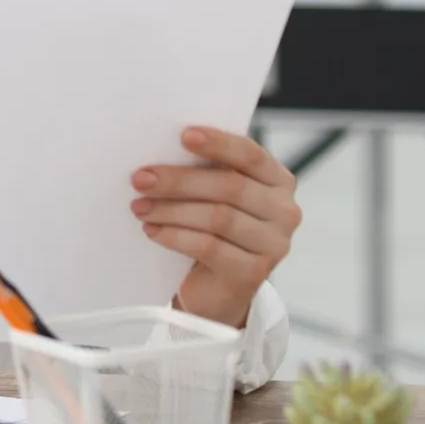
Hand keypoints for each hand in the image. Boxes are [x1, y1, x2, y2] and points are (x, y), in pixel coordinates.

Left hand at [131, 126, 300, 330]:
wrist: (216, 288)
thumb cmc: (211, 226)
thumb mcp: (214, 194)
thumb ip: (204, 169)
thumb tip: (160, 147)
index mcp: (278, 180)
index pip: (250, 154)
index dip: (218, 143)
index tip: (183, 135)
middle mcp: (284, 211)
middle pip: (230, 187)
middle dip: (179, 181)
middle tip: (140, 179)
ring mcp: (274, 245)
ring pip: (218, 218)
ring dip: (171, 210)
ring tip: (140, 207)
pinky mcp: (255, 274)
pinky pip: (210, 248)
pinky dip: (175, 236)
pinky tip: (153, 231)